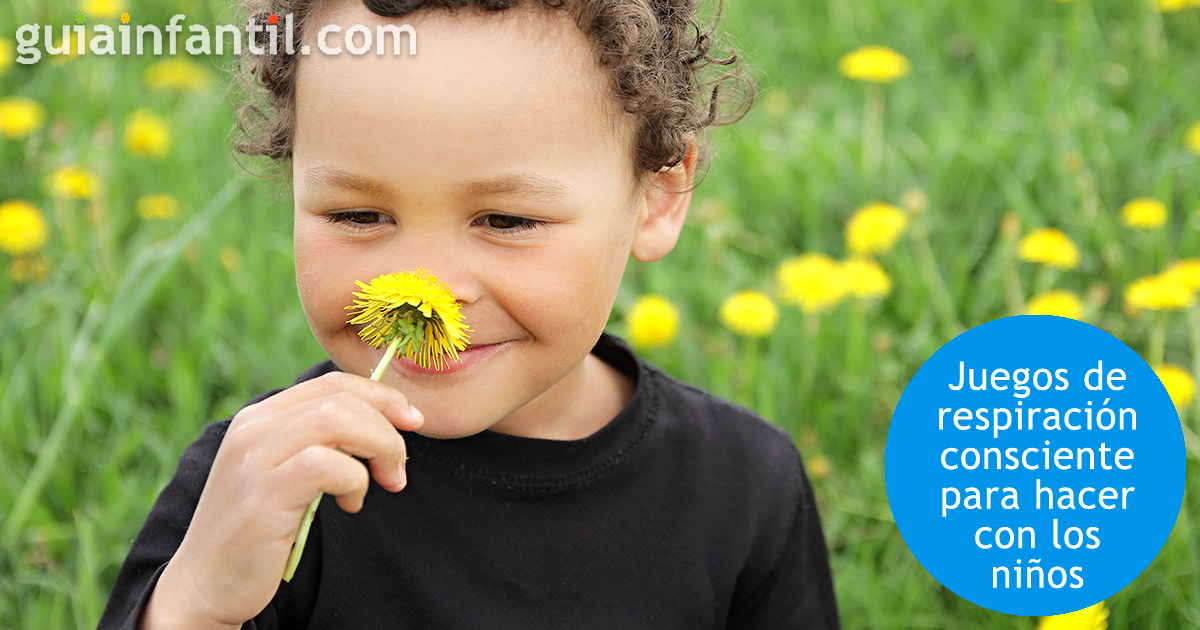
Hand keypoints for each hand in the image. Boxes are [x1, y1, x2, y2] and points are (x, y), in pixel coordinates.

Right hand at [140, 371, 422, 628]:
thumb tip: (381, 423)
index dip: (381, 396)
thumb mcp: (286, 473)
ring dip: (379, 448)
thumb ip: (317, 443)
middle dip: (387, 427)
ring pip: (338, 421)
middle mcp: (253, 428)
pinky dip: (355, 481)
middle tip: (399, 467)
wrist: (205, 584)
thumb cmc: (258, 531)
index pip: (332, 384)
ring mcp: (255, 458)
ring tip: (385, 481)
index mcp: (260, 417)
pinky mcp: (263, 493)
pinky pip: (328, 465)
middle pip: (341, 398)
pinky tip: (351, 504)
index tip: (411, 420)